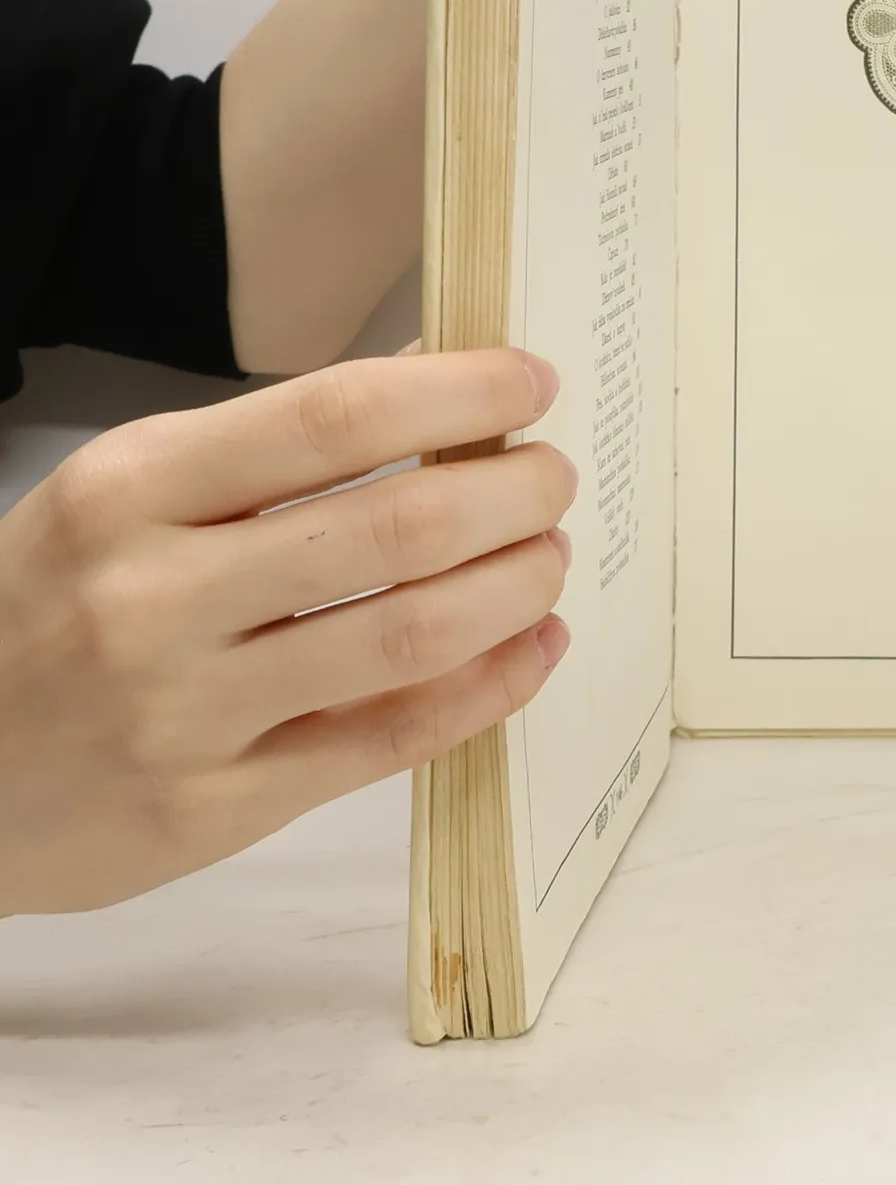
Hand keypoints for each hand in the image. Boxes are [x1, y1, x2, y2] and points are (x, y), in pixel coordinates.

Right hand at [0, 349, 574, 913]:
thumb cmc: (52, 606)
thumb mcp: (126, 493)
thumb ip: (275, 444)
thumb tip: (437, 375)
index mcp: (130, 489)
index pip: (334, 418)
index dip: (459, 393)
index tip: (532, 383)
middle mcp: (154, 597)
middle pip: (395, 529)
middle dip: (512, 493)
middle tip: (554, 477)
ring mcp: (183, 713)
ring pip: (409, 638)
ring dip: (516, 587)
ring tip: (549, 556)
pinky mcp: (213, 809)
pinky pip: (389, 743)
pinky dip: (489, 688)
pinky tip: (535, 647)